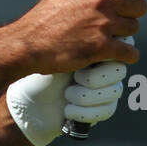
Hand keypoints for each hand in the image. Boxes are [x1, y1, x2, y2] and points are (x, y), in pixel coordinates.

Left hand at [6, 41, 131, 145]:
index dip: (103, 56)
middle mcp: (103, 65)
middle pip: (119, 70)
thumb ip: (83, 36)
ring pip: (114, 91)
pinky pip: (107, 109)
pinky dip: (84, 111)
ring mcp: (105, 87)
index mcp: (95, 44)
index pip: (119, 46)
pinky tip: (68, 109)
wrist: (27, 101)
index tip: (84, 61)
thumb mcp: (59, 47)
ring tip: (67, 94)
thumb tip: (106, 34)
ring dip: (86, 96)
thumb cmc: (40, 70)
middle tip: (75, 77)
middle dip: (95, 77)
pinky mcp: (102, 107)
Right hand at [14, 0, 143, 74]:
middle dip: (132, 15)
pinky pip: (130, 52)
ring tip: (111, 39)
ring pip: (134, 29)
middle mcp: (101, 2)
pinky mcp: (101, 47)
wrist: (29, 43)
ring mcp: (103, 24)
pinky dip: (127, 56)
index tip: (129, 0)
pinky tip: (118, 56)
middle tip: (120, 23)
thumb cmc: (44, 18)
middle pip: (139, 7)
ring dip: (125, 36)